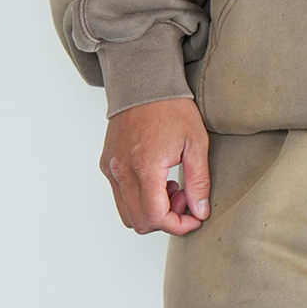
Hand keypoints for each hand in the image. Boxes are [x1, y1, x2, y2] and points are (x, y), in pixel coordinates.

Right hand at [100, 98, 210, 235]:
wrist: (143, 81)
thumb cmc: (171, 107)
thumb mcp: (196, 143)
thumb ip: (199, 182)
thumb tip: (200, 211)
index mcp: (145, 166)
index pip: (155, 217)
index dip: (178, 226)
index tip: (194, 217)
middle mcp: (121, 170)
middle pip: (140, 222)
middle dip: (166, 220)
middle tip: (184, 198)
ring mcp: (111, 168)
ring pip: (128, 214)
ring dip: (152, 211)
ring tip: (170, 188)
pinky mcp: (107, 164)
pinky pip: (121, 197)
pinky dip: (139, 199)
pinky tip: (157, 180)